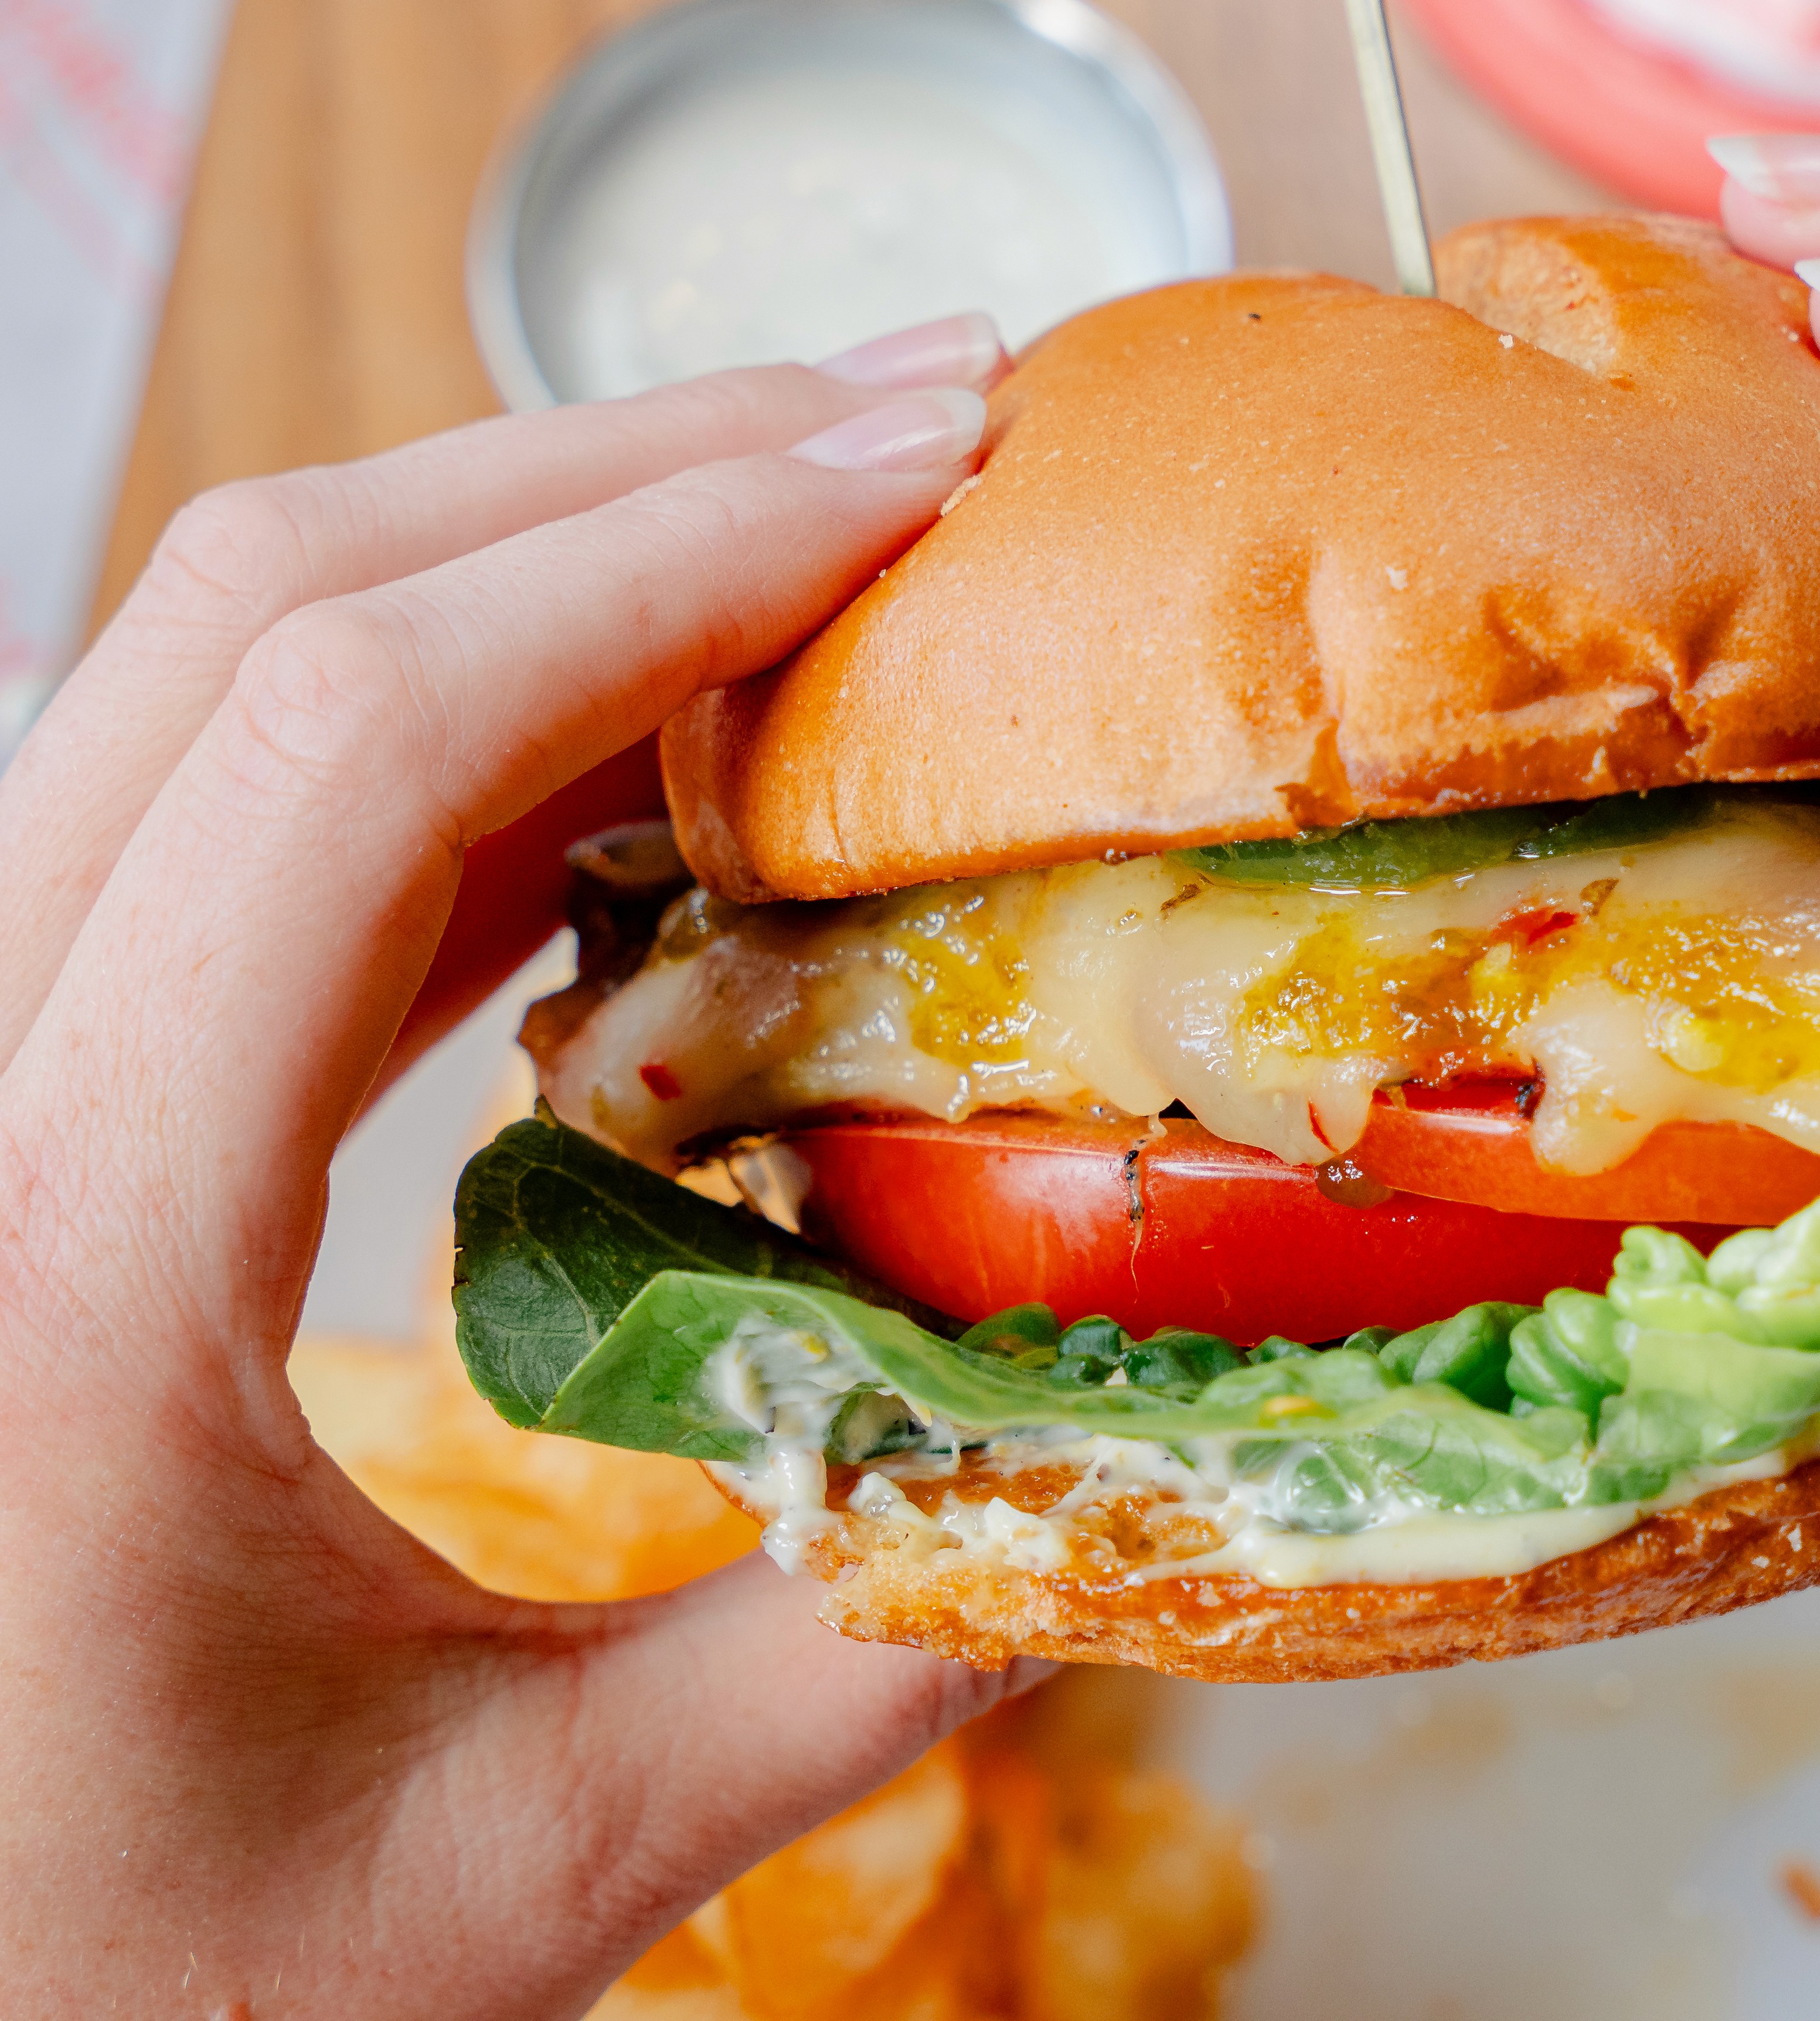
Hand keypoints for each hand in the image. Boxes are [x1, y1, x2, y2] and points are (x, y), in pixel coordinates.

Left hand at [0, 315, 1038, 2014]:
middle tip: (921, 419)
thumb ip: (842, 1668)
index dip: (659, 554)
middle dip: (617, 468)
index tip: (922, 474)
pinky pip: (214, 818)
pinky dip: (448, 729)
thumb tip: (1158, 1487)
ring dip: (531, 561)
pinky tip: (642, 759)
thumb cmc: (99, 2010)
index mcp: (53, 1271)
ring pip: (206, 672)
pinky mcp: (8, 1109)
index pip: (347, 749)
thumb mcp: (510, 1884)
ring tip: (814, 530)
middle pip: (248, 612)